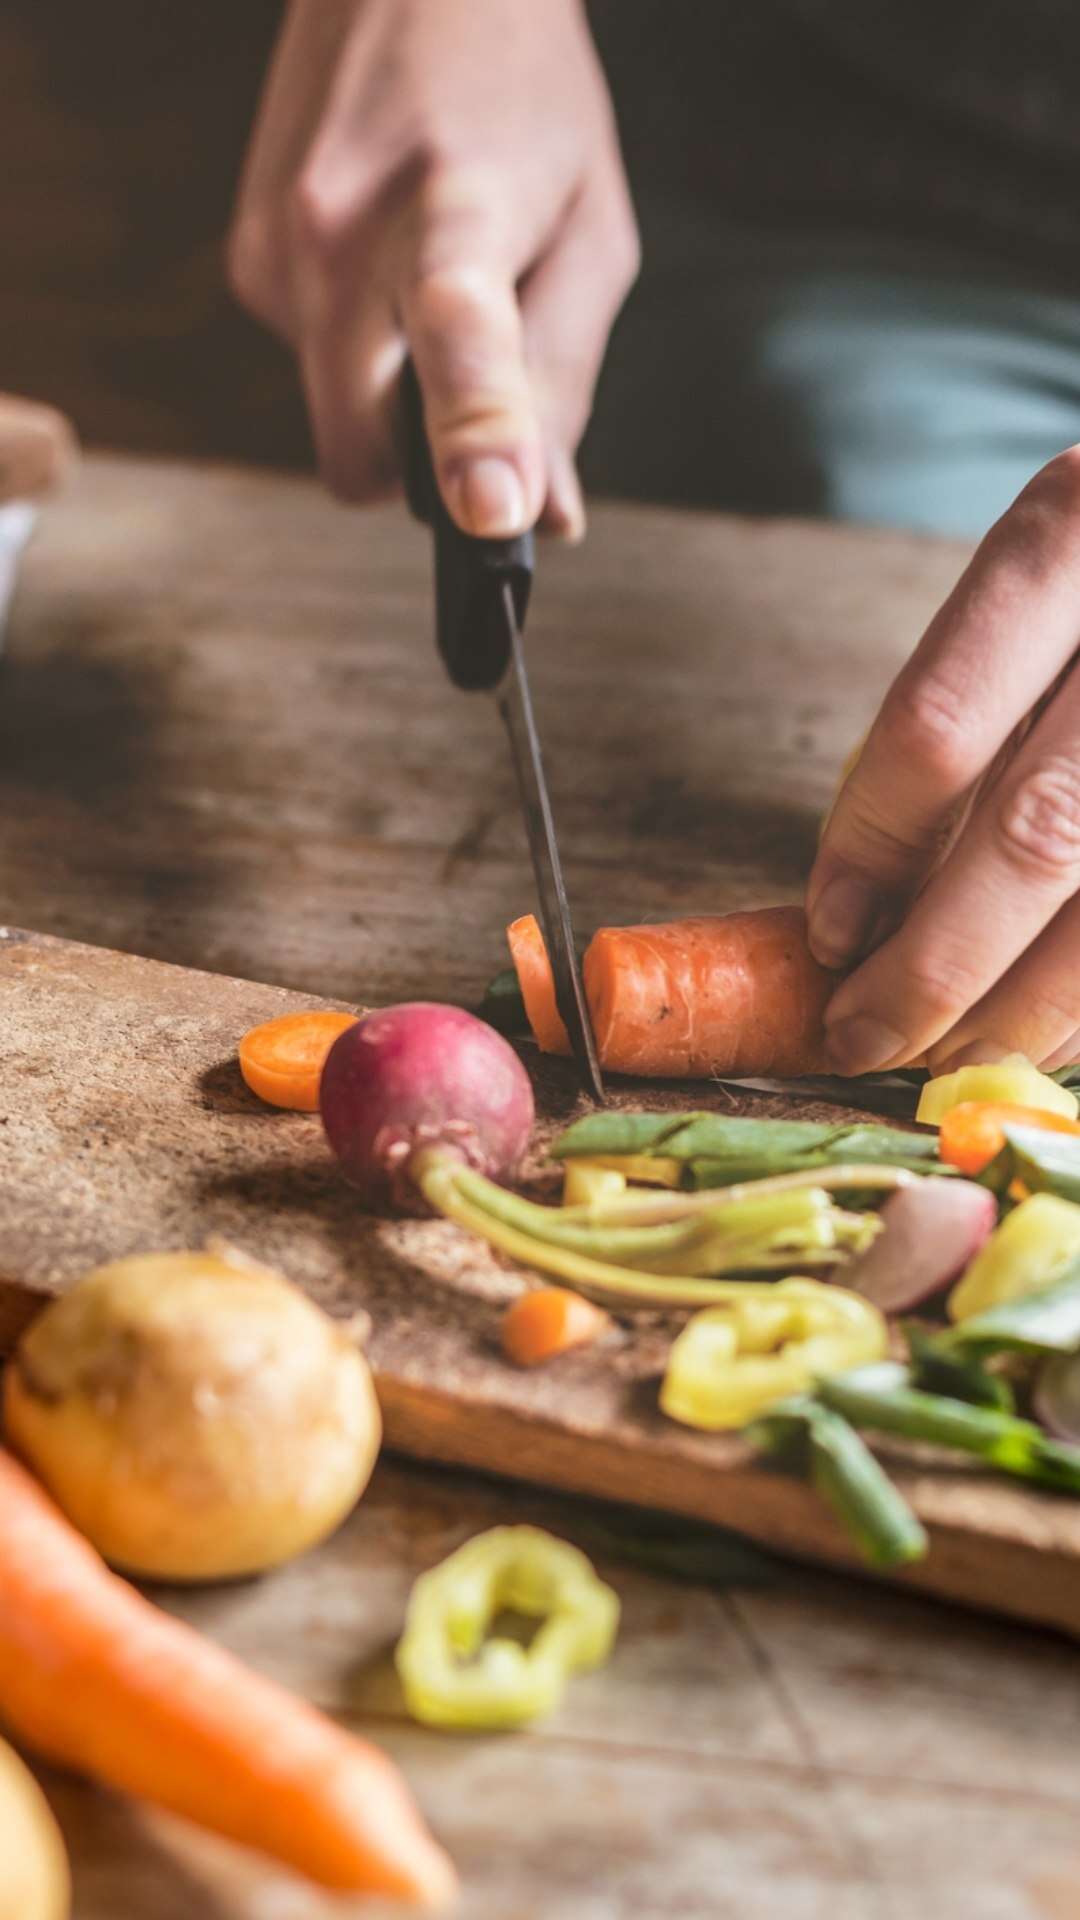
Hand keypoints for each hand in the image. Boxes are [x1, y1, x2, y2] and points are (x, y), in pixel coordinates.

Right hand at [227, 0, 637, 538]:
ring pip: (335, 421)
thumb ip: (564, 382)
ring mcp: (276, 249)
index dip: (474, 433)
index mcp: (452, 207)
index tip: (490, 512)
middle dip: (417, 469)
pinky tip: (385, 269)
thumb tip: (544, 516)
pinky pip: (313, 371)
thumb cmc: (520, 101)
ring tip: (436, 287)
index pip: (456, 333)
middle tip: (482, 403)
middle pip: (359, 454)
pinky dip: (360, 353)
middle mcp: (339, 231)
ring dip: (392, 396)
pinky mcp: (246, 263)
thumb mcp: (591, 236)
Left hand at [807, 447, 1079, 1073]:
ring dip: (1024, 1009)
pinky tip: (1045, 1031)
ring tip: (949, 1054)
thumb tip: (867, 906)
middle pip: (1033, 833)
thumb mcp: (1041, 587)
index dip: (868, 848)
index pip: (939, 722)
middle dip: (936, 964)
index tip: (827, 934)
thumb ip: (966, 720)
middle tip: (863, 1034)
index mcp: (1070, 532)